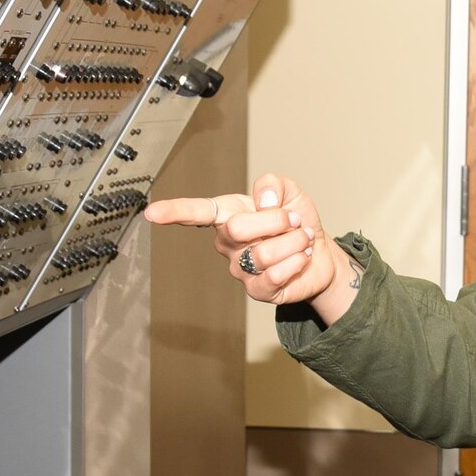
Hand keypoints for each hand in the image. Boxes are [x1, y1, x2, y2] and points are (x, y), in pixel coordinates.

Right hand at [146, 173, 358, 321]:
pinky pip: (273, 275)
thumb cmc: (298, 222)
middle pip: (237, 228)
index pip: (196, 212)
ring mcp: (240, 269)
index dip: (174, 212)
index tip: (152, 213)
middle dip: (276, 220)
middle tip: (293, 221)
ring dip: (293, 242)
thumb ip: (272, 185)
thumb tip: (262, 201)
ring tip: (301, 240)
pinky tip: (300, 259)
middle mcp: (228, 243)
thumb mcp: (289, 192)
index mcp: (229, 214)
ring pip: (262, 253)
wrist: (323, 254)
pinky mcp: (257, 291)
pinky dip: (296, 262)